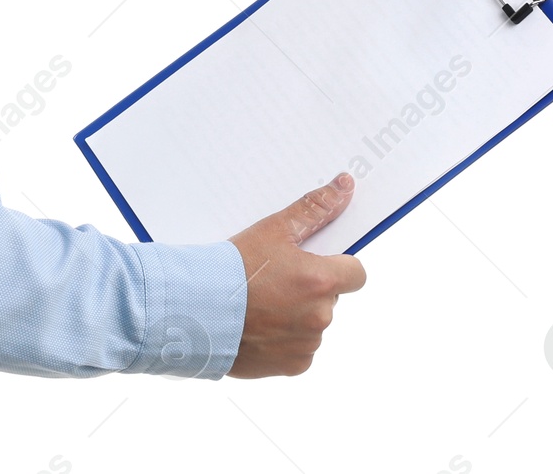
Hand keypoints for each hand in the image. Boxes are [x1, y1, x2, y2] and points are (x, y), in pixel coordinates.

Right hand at [226, 173, 366, 378]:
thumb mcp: (273, 229)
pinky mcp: (293, 366)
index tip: (313, 262)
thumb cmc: (232, 267)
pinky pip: (300, 349)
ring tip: (261, 302)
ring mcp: (308, 344)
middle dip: (311, 288)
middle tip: (275, 278)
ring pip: (314, 323)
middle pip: (331, 297)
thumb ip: (315, 209)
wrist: (196, 310)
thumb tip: (345, 186)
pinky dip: (285, 339)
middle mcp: (321, 316)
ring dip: (297, 314)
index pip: (356, 273)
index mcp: (321, 280)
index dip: (337, 264)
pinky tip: (259, 325)